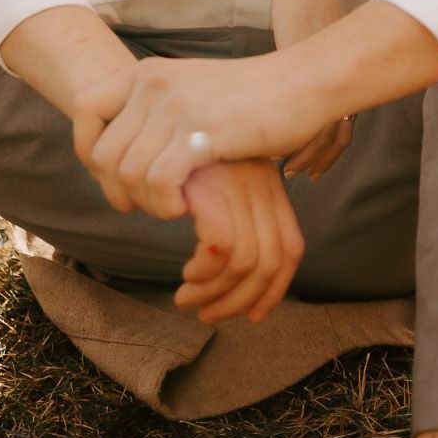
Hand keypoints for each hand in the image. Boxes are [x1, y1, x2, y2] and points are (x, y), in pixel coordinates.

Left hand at [72, 50, 331, 217]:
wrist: (303, 84)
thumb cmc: (253, 100)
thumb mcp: (193, 92)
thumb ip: (158, 112)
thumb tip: (120, 154)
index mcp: (149, 73)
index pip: (84, 106)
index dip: (88, 148)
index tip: (112, 175)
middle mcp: (154, 83)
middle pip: (102, 154)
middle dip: (119, 191)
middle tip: (149, 204)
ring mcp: (175, 105)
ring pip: (126, 173)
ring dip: (147, 203)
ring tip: (173, 207)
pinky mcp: (200, 131)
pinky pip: (157, 181)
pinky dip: (165, 204)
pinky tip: (187, 208)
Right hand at [174, 159, 304, 323]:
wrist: (145, 120)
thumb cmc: (178, 162)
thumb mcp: (217, 185)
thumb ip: (236, 219)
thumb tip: (244, 283)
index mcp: (268, 183)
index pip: (291, 248)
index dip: (276, 290)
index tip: (254, 317)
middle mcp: (260, 181)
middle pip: (270, 261)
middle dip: (239, 301)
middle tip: (208, 315)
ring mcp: (237, 182)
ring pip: (245, 261)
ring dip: (215, 293)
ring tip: (187, 299)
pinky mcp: (209, 184)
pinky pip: (220, 247)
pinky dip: (204, 273)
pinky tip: (187, 274)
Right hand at [270, 0, 354, 182]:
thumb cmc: (305, 3)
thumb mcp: (309, 43)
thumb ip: (309, 66)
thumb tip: (295, 84)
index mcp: (343, 76)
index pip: (343, 126)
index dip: (330, 150)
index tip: (317, 167)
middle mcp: (339, 80)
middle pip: (337, 134)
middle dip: (321, 159)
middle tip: (307, 177)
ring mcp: (323, 76)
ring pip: (319, 129)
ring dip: (304, 153)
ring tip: (287, 169)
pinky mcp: (303, 69)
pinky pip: (300, 111)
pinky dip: (290, 134)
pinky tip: (273, 145)